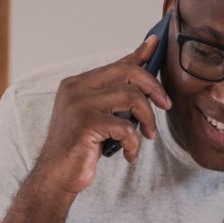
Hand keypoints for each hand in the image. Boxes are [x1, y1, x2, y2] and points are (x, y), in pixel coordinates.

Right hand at [34, 36, 171, 195]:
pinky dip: (134, 143)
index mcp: (78, 84)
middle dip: (153, 87)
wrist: (56, 176)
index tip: (156, 46)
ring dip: (148, 119)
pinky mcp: (85, 124)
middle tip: (166, 106)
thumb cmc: (80, 149)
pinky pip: (125, 127)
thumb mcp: (98, 119)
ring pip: (131, 97)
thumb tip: (139, 82)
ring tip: (147, 136)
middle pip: (127, 72)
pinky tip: (130, 155)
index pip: (116, 64)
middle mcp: (76, 88)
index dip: (139, 54)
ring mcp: (79, 104)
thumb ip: (113, 100)